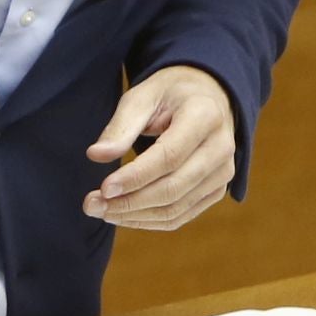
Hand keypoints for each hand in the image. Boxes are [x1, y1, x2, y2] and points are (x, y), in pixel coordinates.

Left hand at [85, 65, 237, 231]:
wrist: (207, 97)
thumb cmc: (170, 94)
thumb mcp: (143, 96)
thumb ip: (121, 127)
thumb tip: (96, 155)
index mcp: (205, 115)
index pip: (169, 156)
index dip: (135, 177)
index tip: (104, 188)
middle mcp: (221, 147)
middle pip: (173, 188)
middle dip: (129, 202)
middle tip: (91, 205)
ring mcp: (223, 172)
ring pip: (176, 208)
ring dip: (135, 216)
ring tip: (101, 210)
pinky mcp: (217, 189)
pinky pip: (182, 216)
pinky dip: (149, 221)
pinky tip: (122, 215)